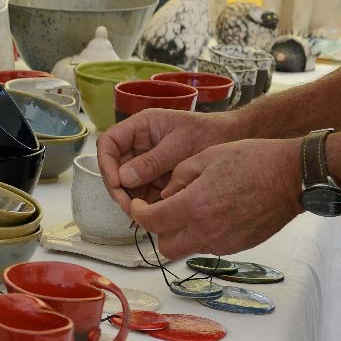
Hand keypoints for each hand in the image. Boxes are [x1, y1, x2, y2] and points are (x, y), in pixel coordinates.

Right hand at [97, 109, 245, 210]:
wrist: (234, 140)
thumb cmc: (209, 133)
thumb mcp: (179, 146)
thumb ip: (152, 162)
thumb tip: (124, 178)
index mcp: (141, 127)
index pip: (109, 143)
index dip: (106, 163)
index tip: (116, 183)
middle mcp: (140, 143)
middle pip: (115, 166)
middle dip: (118, 187)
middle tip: (128, 206)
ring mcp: (148, 161)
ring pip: (127, 182)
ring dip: (131, 198)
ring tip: (142, 213)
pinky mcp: (157, 176)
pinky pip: (143, 191)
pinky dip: (145, 202)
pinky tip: (153, 212)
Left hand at [129, 137, 302, 258]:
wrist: (292, 176)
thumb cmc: (252, 160)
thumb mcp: (207, 156)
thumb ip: (178, 178)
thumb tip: (165, 196)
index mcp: (194, 206)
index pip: (151, 222)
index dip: (138, 213)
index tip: (137, 204)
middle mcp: (206, 230)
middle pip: (165, 246)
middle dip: (158, 230)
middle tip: (162, 211)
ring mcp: (224, 242)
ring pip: (187, 249)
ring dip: (181, 234)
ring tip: (190, 210)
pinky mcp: (239, 247)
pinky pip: (209, 247)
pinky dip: (203, 235)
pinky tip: (213, 214)